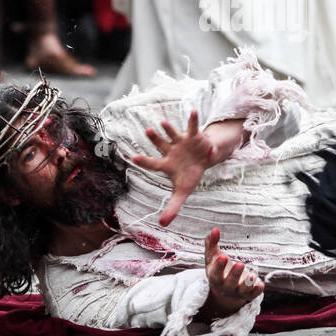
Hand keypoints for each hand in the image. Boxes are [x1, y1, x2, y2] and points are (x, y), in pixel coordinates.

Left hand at [131, 109, 220, 224]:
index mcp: (166, 164)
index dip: (143, 161)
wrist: (203, 161)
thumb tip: (163, 224)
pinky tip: (192, 111)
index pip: (152, 163)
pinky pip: (192, 126)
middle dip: (154, 139)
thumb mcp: (182, 192)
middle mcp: (171, 150)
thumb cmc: (189, 175)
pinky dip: (192, 119)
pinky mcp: (193, 136)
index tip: (132, 157)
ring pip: (173, 134)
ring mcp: (181, 142)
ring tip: (163, 123)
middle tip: (147, 131)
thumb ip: (173, 207)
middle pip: (160, 145)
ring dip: (169, 128)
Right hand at [202, 227, 263, 317]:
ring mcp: (237, 292)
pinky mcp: (248, 294)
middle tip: (240, 264)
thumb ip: (211, 243)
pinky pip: (253, 294)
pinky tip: (261, 284)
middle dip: (234, 274)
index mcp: (214, 278)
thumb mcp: (212, 257)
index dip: (218, 266)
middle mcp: (225, 287)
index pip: (215, 274)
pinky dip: (257, 290)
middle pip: (229, 283)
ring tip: (252, 275)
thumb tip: (215, 229)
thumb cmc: (218, 268)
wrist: (224, 290)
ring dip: (247, 284)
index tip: (222, 257)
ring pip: (242, 290)